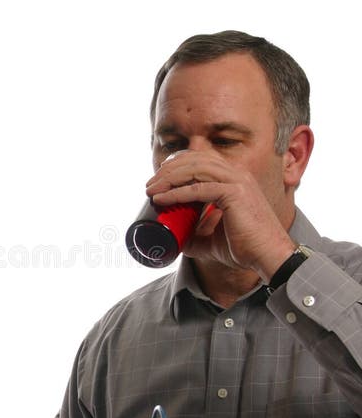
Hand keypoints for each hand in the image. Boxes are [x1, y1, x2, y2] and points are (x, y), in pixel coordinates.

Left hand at [145, 151, 295, 281]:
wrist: (269, 257)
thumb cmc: (246, 248)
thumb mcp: (214, 239)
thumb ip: (197, 235)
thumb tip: (175, 241)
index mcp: (233, 178)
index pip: (200, 160)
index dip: (176, 166)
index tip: (157, 181)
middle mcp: (236, 174)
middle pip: (194, 160)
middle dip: (168, 170)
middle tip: (149, 186)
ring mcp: (237, 181)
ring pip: (194, 170)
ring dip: (169, 179)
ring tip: (151, 190)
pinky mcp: (235, 193)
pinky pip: (198, 189)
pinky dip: (177, 193)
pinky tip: (162, 199)